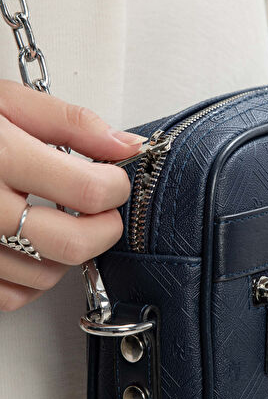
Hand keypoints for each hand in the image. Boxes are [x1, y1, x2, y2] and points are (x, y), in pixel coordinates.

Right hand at [0, 80, 146, 311]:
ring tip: (56, 220)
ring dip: (68, 253)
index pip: (87, 191)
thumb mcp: (3, 101)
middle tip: (101, 208)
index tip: (113, 178)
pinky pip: (11, 297)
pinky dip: (32, 279)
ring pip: (46, 275)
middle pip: (74, 244)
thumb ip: (69, 122)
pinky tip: (28, 247)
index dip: (115, 186)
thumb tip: (124, 144)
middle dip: (104, 228)